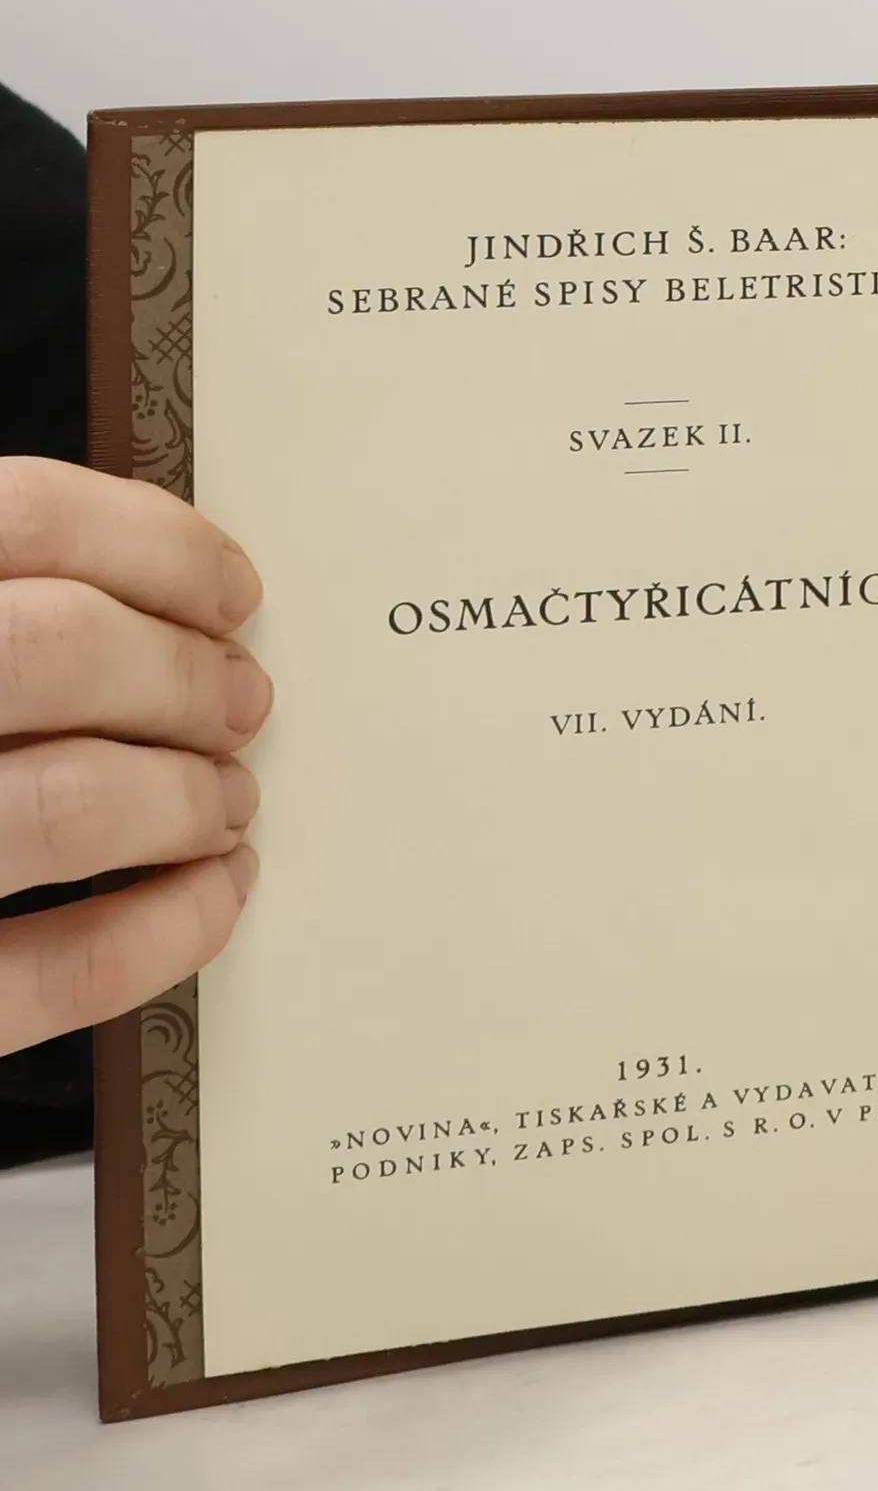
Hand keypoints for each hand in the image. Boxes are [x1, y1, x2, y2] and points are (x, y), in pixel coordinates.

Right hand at [0, 458, 266, 1051]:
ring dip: (185, 799)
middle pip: (62, 650)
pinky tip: (209, 893)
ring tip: (220, 801)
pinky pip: (62, 969)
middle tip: (240, 703)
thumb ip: (1, 606)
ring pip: (73, 804)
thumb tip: (150, 603)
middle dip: (186, 678)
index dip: (159, 551)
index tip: (228, 592)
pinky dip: (171, 927)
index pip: (27, 521)